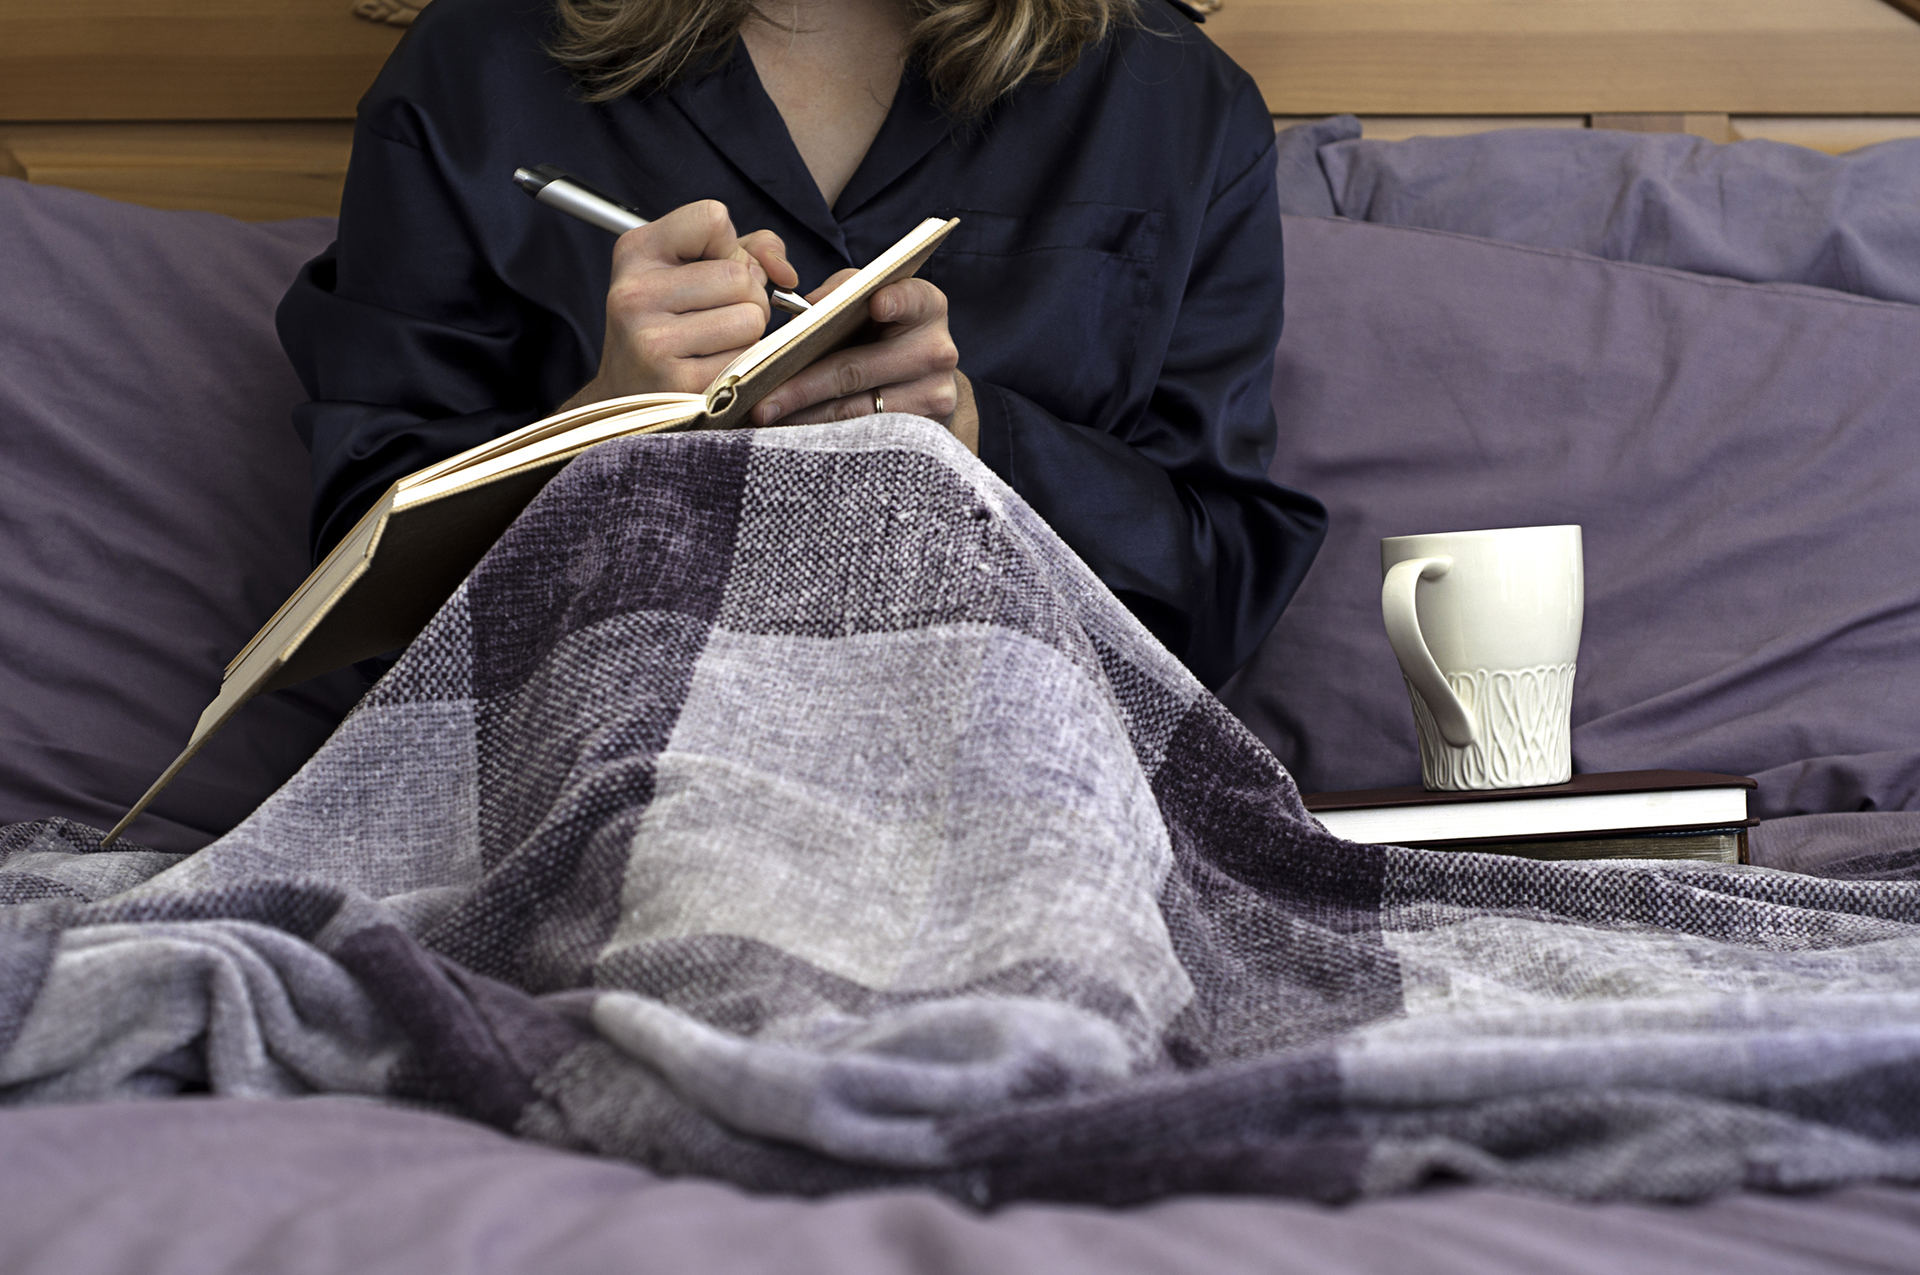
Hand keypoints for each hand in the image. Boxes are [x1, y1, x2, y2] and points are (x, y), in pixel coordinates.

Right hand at [561, 201, 798, 410]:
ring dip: (748, 333)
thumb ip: (749, 249)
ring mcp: (652, 339)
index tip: (713, 270)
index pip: (713, 219)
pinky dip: (742, 364)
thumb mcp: (692, 269)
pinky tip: (712, 368)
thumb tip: (785, 272)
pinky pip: (746, 359)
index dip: (730, 247)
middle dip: (748, 298)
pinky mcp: (677, 382)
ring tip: (715, 342)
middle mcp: (635, 292)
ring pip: (751, 318)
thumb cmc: (670, 324)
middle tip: (718, 316)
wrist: (629, 395)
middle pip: (741, 275)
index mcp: (636, 251)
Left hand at [749, 273, 979, 452]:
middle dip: (802, 386)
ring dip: (804, 416)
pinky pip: (862, 436)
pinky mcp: (922, 432)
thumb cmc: (885, 332)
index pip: (913, 299)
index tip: (876, 304)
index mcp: (926, 307)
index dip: (896, 301)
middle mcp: (937, 351)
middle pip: (858, 368)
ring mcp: (933, 395)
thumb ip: (841, 293)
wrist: (926, 382)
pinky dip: (824, 434)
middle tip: (761, 400)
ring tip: (767, 418)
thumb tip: (805, 311)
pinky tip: (793, 432)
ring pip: (855, 410)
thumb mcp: (870, 302)